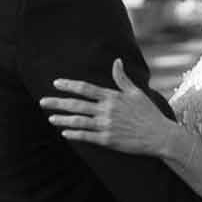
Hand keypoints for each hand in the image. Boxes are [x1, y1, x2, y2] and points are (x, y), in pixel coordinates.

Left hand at [41, 59, 176, 156]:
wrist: (159, 135)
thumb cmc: (148, 113)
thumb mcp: (136, 93)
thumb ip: (122, 78)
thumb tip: (116, 61)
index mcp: (112, 97)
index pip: (85, 89)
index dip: (69, 85)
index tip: (56, 83)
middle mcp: (107, 110)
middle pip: (77, 105)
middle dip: (58, 102)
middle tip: (42, 101)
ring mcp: (106, 126)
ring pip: (78, 122)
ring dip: (62, 119)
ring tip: (50, 117)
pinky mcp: (108, 140)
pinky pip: (86, 137)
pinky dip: (74, 134)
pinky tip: (64, 132)